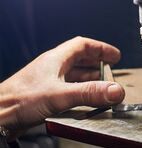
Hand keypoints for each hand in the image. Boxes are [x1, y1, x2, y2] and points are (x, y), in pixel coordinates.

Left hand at [0, 37, 124, 138]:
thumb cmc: (19, 100)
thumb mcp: (60, 95)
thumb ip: (89, 92)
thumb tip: (115, 90)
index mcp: (55, 60)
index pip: (83, 46)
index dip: (101, 49)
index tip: (115, 56)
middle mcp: (52, 69)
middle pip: (79, 60)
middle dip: (97, 65)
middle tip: (112, 73)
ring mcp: (47, 82)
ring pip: (73, 76)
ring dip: (89, 79)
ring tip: (102, 87)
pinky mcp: (44, 97)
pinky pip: (67, 90)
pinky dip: (80, 93)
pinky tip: (85, 102)